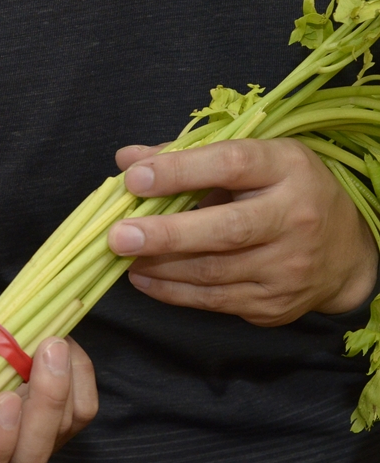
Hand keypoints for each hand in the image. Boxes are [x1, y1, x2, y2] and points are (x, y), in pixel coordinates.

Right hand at [0, 300, 96, 462]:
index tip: (4, 400)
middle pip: (26, 459)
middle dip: (43, 409)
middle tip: (44, 354)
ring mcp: (22, 443)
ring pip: (58, 434)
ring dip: (63, 388)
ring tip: (52, 341)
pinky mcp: (50, 421)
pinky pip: (80, 411)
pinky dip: (80, 378)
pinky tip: (65, 347)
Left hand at [107, 138, 377, 325]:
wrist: (345, 255)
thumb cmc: (283, 194)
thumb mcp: (252, 162)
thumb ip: (188, 158)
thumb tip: (127, 158)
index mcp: (288, 169)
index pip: (232, 165)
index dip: (180, 171)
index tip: (134, 178)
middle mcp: (295, 218)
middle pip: (226, 229)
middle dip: (166, 234)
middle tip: (117, 236)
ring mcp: (288, 266)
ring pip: (213, 271)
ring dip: (159, 265)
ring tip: (122, 255)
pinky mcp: (274, 304)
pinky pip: (213, 300)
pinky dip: (171, 290)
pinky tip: (143, 277)